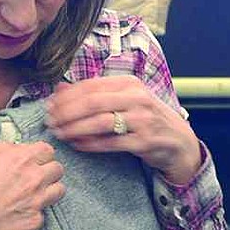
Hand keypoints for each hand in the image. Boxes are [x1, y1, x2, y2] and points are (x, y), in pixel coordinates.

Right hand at [0, 140, 63, 229]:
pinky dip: (33, 213)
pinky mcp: (34, 220)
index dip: (40, 155)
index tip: (36, 159)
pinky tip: (19, 212)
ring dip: (49, 190)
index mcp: (21, 159)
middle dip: (47, 171)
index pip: (48, 150)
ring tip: (34, 193)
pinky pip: (43, 214)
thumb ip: (3, 150)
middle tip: (36, 176)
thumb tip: (14, 149)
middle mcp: (33, 178)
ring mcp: (37, 201)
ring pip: (59, 190)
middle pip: (57, 169)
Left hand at [46, 78, 201, 184]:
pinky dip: (91, 145)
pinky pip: (110, 143)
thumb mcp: (125, 99)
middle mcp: (138, 99)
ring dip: (75, 129)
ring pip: (100, 122)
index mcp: (130, 84)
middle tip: (50, 121)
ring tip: (60, 134)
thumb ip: (95, 93)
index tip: (50, 105)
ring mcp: (142, 121)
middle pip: (93, 102)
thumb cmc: (147, 118)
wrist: (179, 140)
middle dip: (67, 112)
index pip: (91, 86)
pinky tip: (77, 145)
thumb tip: (60, 88)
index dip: (67, 96)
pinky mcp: (144, 142)